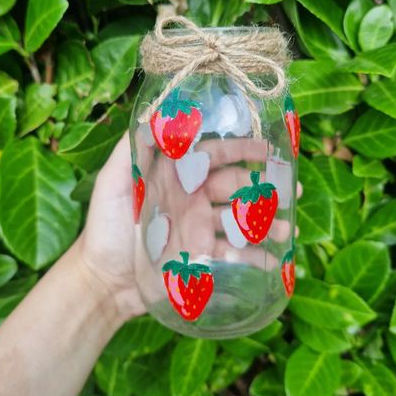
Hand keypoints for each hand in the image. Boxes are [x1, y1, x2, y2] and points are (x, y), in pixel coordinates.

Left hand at [76, 131, 301, 323]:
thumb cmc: (105, 228)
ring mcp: (201, 229)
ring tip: (286, 230)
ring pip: (240, 220)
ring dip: (266, 223)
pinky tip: (273, 260)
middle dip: (263, 187)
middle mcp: (194, 199)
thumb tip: (155, 114)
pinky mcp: (204, 257)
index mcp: (177, 178)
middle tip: (292, 189)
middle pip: (235, 187)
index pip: (214, 156)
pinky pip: (234, 254)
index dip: (240, 150)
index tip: (266, 151)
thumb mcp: (112, 184)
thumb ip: (132, 150)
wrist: (103, 280)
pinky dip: (255, 257)